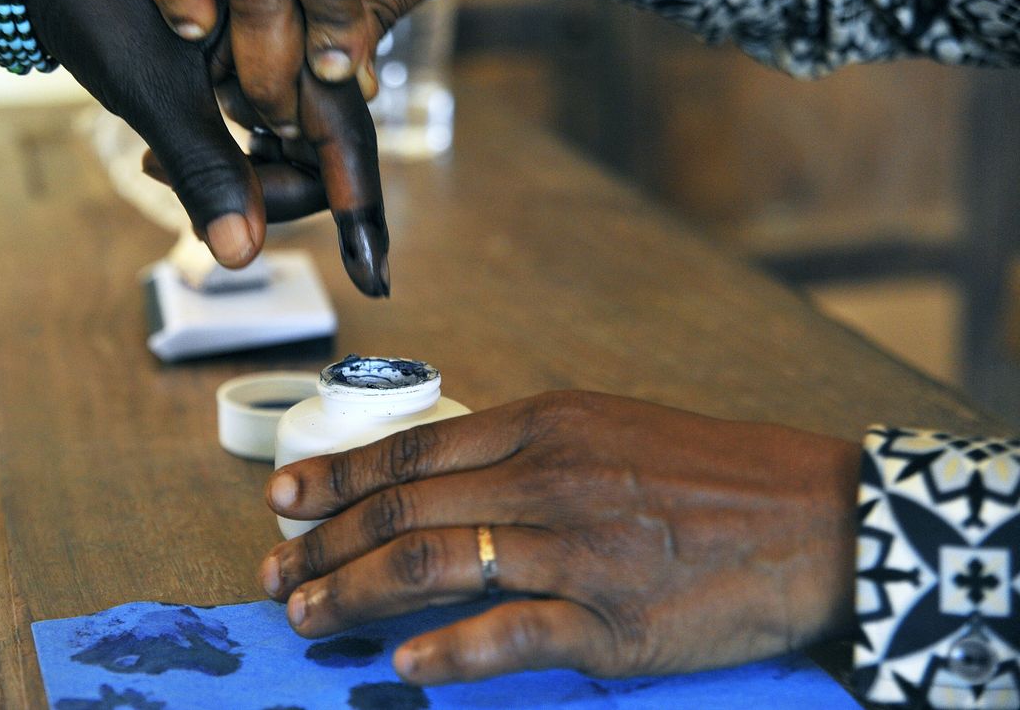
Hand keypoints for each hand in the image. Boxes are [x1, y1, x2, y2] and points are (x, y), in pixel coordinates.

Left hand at [30, 0, 389, 294]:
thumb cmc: (100, 4)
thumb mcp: (154, 92)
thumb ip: (205, 172)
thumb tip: (243, 256)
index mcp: (295, 34)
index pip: (347, 139)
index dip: (361, 214)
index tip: (373, 282)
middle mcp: (296, 52)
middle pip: (323, 158)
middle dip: (269, 196)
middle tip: (194, 206)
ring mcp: (272, 70)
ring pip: (290, 157)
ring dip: (239, 184)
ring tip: (159, 168)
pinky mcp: (244, 83)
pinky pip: (256, 145)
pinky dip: (221, 168)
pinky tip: (166, 160)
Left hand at [259, 391, 860, 683]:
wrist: (814, 516)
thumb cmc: (711, 471)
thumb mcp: (609, 428)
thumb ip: (525, 451)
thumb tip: (440, 484)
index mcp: (546, 423)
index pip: (412, 450)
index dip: (336, 476)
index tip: (283, 498)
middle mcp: (549, 478)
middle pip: (403, 510)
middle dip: (324, 544)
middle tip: (274, 572)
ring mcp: (577, 550)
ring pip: (432, 567)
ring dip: (354, 594)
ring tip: (307, 615)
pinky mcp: (611, 621)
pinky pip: (505, 635)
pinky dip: (444, 652)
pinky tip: (402, 664)